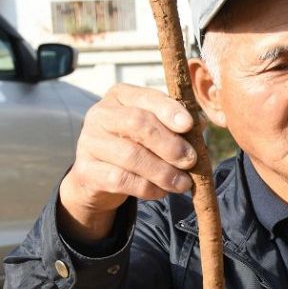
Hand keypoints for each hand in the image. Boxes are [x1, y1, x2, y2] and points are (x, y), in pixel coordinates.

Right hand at [58, 84, 196, 241]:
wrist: (100, 178)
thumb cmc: (136, 146)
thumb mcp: (154, 131)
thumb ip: (176, 125)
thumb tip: (201, 123)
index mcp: (120, 96)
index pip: (146, 97)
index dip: (169, 111)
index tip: (189, 125)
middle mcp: (100, 114)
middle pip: (138, 123)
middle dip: (170, 144)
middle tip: (191, 160)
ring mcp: (89, 142)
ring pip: (131, 155)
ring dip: (163, 172)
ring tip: (183, 183)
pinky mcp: (86, 170)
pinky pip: (122, 180)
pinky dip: (148, 188)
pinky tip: (162, 192)